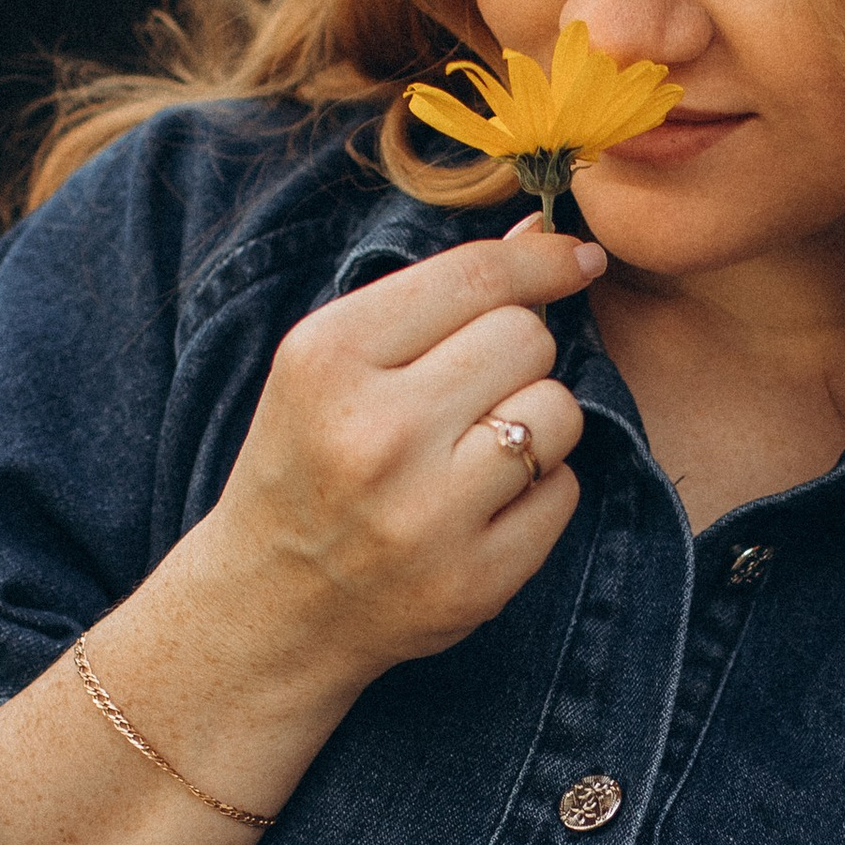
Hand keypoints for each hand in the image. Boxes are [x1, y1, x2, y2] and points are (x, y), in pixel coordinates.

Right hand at [191, 216, 599, 701]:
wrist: (269, 606)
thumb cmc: (308, 463)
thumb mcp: (330, 364)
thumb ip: (434, 298)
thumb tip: (543, 238)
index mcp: (328, 359)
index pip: (476, 278)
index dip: (541, 260)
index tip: (575, 259)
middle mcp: (376, 434)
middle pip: (527, 338)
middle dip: (516, 354)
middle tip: (468, 393)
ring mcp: (428, 515)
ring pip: (560, 412)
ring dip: (535, 422)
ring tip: (475, 450)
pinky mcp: (473, 580)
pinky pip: (565, 491)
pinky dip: (538, 491)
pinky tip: (480, 506)